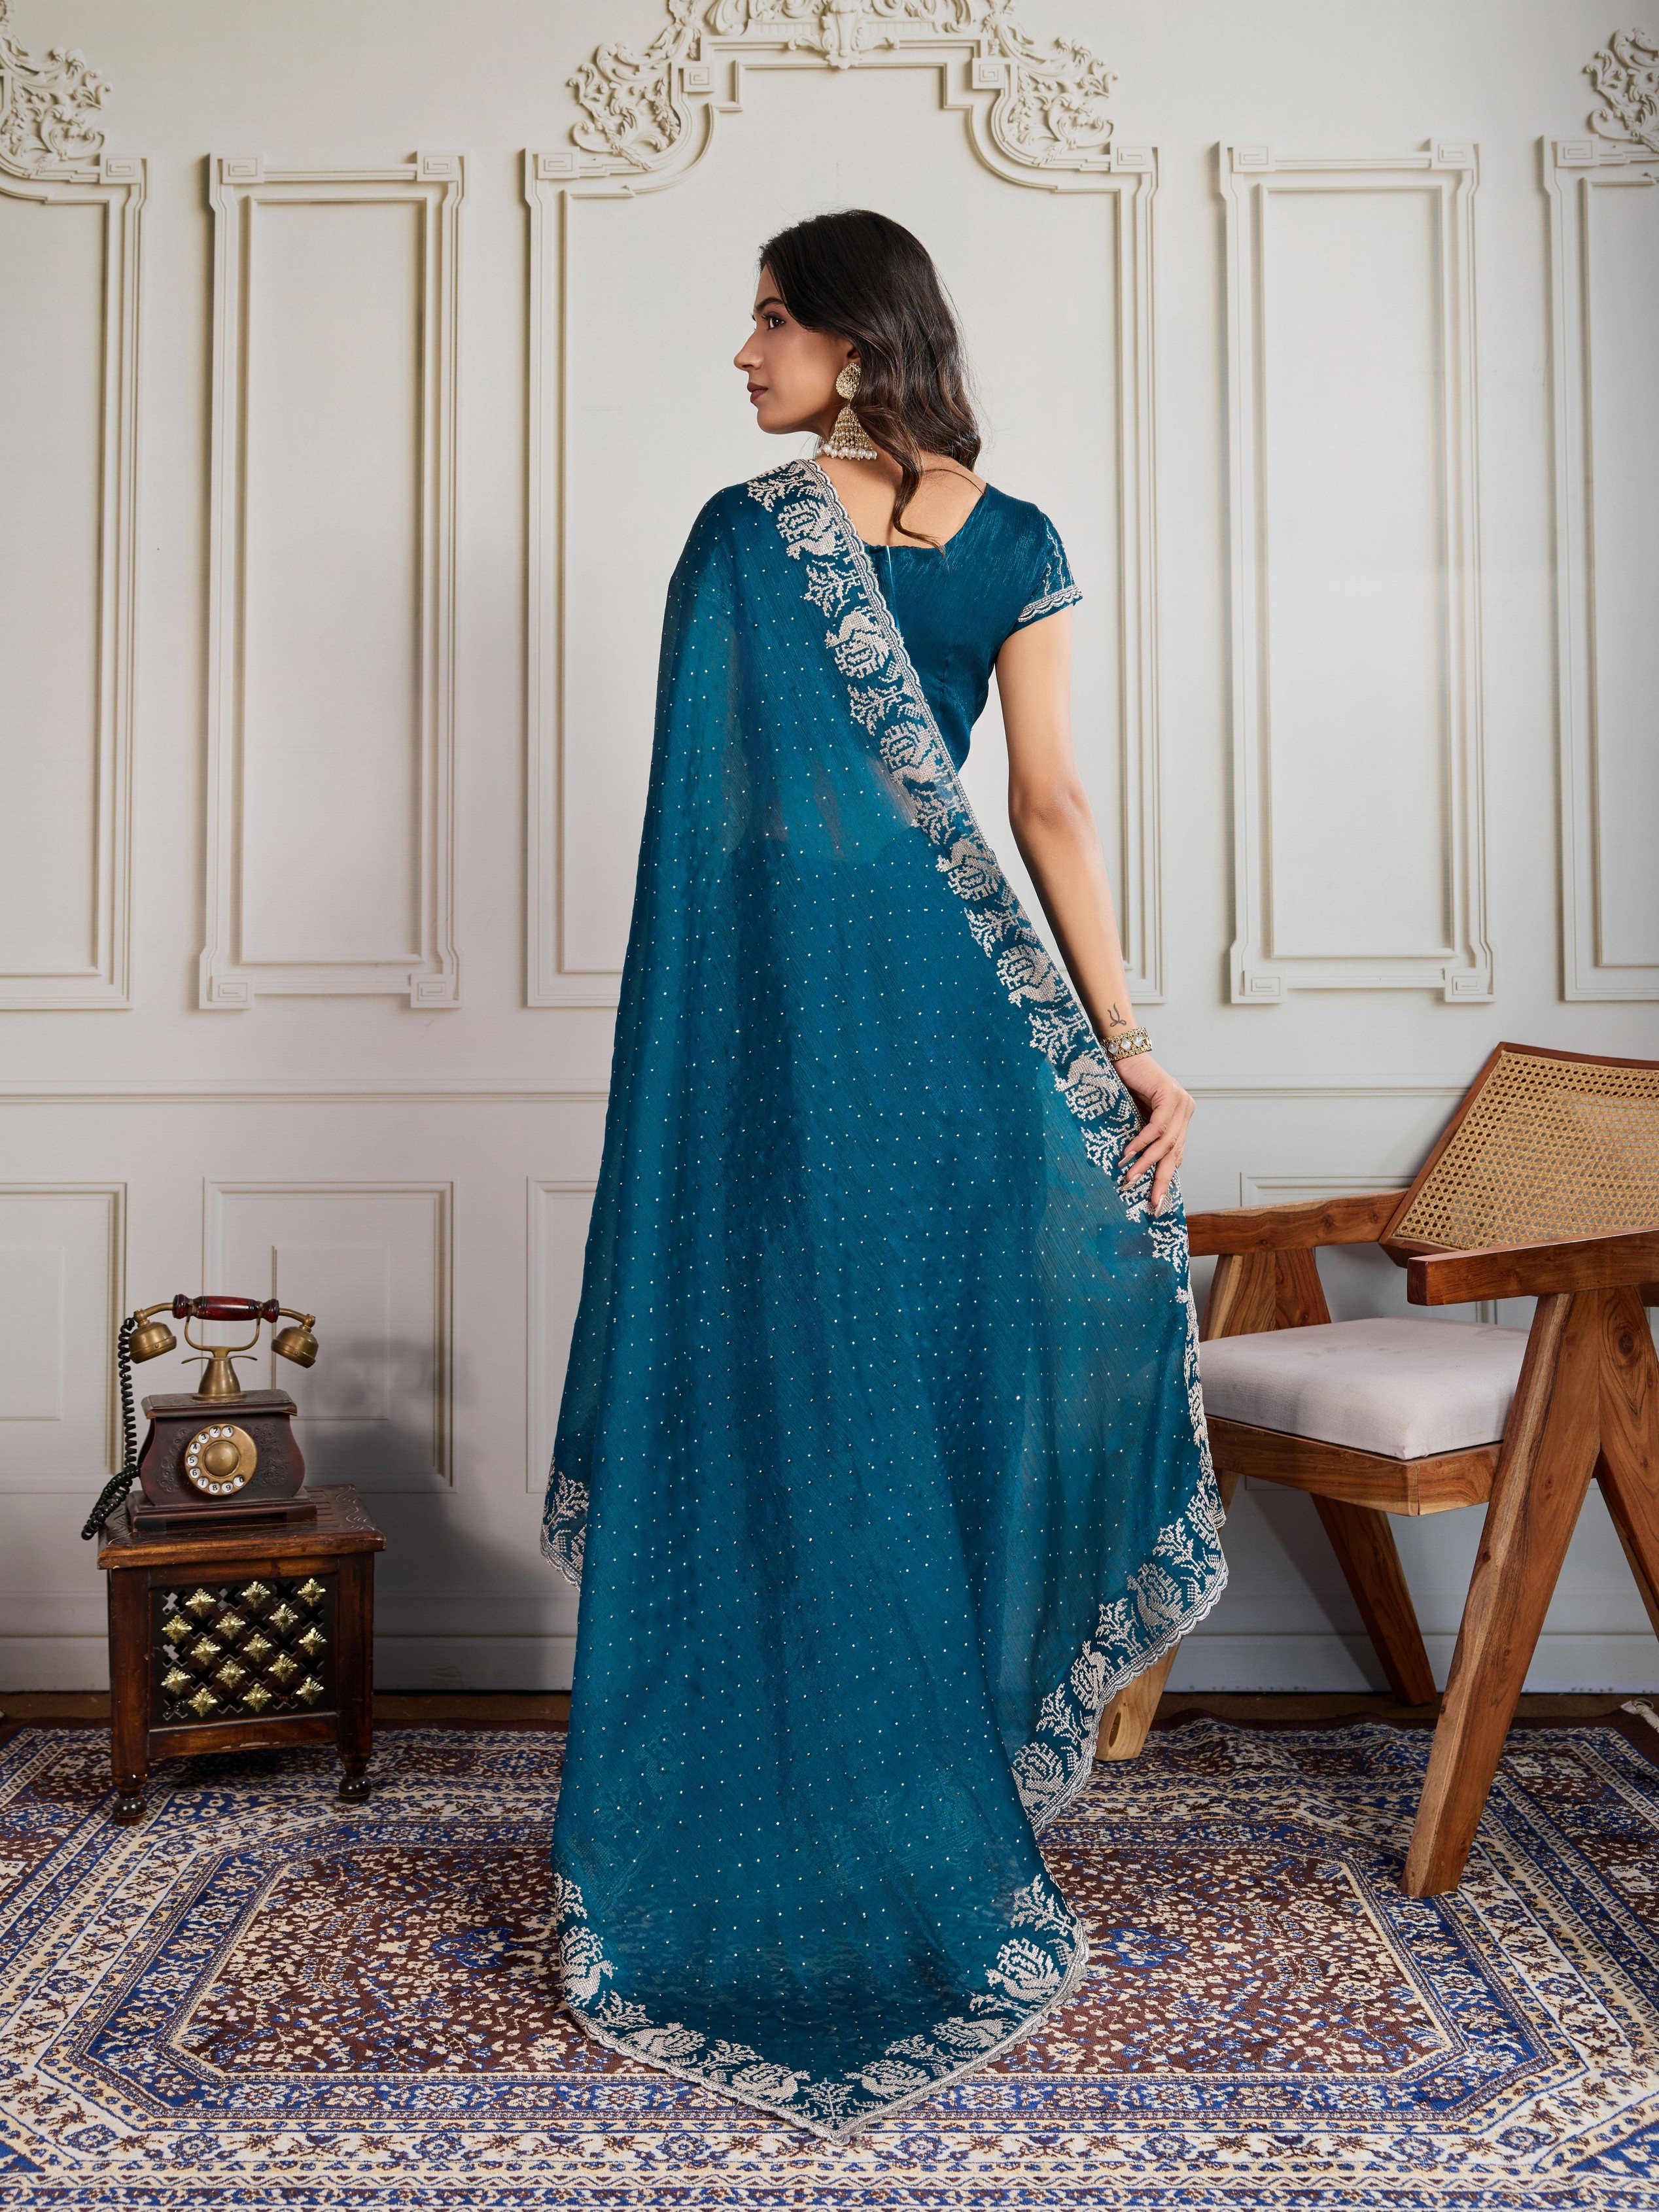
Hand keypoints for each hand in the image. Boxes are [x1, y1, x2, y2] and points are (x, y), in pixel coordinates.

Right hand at [1113, 1054, 1194, 1216]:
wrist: (1122, 1054)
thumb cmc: (1126, 1086)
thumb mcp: (1137, 1117)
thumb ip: (1146, 1136)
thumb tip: (1139, 1166)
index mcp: (1181, 1118)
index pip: (1175, 1154)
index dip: (1165, 1177)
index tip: (1156, 1200)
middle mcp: (1185, 1110)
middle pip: (1174, 1152)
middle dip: (1162, 1179)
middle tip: (1153, 1202)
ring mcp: (1181, 1102)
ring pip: (1166, 1141)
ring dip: (1146, 1161)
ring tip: (1130, 1177)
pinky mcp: (1170, 1094)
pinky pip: (1157, 1126)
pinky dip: (1142, 1141)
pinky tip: (1129, 1153)